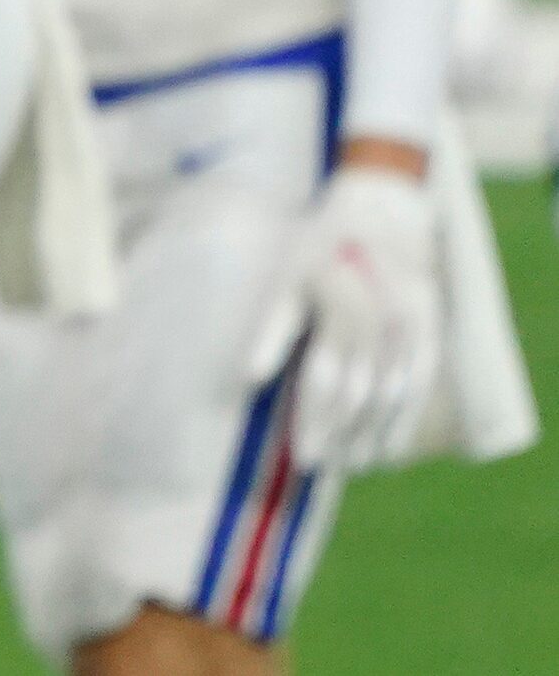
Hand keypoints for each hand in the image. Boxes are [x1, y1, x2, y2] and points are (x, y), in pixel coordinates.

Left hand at [245, 165, 441, 469]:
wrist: (383, 210)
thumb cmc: (320, 243)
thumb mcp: (286, 274)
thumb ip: (272, 328)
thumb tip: (247, 379)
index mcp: (340, 310)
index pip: (327, 384)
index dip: (314, 424)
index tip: (301, 460)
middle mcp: (381, 324)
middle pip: (361, 398)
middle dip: (341, 437)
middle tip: (322, 468)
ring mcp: (412, 329)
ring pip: (394, 397)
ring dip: (375, 435)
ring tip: (356, 464)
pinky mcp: (431, 330)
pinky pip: (421, 383)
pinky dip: (407, 416)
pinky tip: (392, 441)